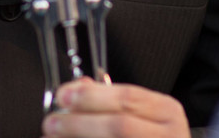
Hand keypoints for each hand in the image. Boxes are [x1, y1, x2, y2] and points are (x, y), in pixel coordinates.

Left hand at [43, 78, 191, 137]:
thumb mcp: (144, 110)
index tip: (63, 95)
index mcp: (167, 111)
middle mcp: (167, 135)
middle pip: (119, 126)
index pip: (128, 98)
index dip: (91, 96)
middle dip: (80, 123)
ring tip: (51, 137)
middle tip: (52, 121)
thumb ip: (112, 97)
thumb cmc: (154, 131)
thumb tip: (78, 87)